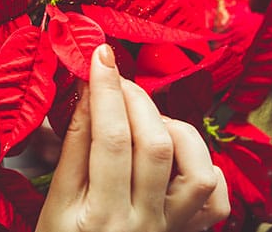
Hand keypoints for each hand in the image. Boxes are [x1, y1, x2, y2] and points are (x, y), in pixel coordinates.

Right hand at [36, 44, 229, 231]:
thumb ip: (74, 148)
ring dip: (175, 129)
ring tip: (146, 121)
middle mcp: (144, 224)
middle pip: (156, 146)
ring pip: (199, 169)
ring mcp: (173, 229)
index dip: (107, 91)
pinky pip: (216, 199)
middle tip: (117, 78)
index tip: (99, 56)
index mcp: (101, 218)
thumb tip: (89, 92)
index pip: (110, 140)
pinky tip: (178, 156)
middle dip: (137, 100)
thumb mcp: (55, 204)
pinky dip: (204, 167)